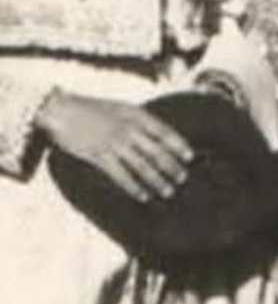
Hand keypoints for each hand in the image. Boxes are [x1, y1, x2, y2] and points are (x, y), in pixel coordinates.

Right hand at [37, 92, 193, 202]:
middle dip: (172, 167)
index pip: (165, 132)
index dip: (179, 145)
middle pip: (157, 152)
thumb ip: (139, 119)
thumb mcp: (121, 107)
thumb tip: (157, 132)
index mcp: (136, 115)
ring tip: (168, 191)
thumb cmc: (91, 108)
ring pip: (143, 166)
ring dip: (157, 180)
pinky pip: (121, 176)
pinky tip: (143, 196)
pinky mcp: (99, 157)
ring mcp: (115, 144)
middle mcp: (129, 130)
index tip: (189, 156)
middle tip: (182, 178)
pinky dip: (134, 187)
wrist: (62, 110)